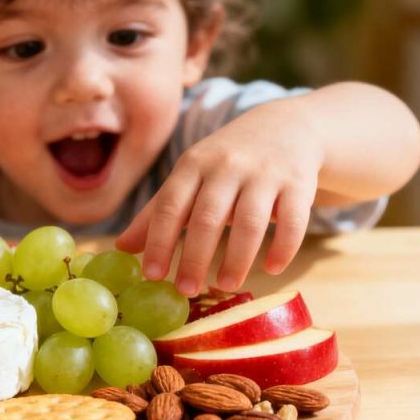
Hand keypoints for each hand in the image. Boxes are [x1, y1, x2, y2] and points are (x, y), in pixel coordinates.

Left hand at [116, 100, 323, 295]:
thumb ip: (157, 213)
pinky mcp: (298, 183)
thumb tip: (120, 249)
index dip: (160, 242)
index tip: (154, 276)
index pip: (171, 206)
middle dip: (195, 257)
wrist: (286, 127)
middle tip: (186, 291)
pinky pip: (293, 220)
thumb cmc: (225, 163)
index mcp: (193, 165)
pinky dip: (284, 246)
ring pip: (249, 221)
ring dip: (238, 258)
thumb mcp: (189, 178)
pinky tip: (273, 269)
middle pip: (207, 217)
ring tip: (226, 286)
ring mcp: (264, 174)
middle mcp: (227, 166)